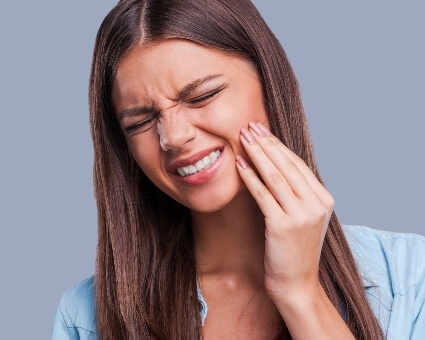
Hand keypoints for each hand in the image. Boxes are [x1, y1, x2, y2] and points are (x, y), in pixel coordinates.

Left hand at [236, 121, 334, 304]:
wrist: (297, 283)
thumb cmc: (295, 249)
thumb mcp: (304, 217)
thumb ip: (297, 193)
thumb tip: (276, 165)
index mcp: (324, 198)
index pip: (297, 164)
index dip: (277, 145)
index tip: (262, 130)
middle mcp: (317, 204)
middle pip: (286, 165)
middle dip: (266, 143)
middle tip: (249, 126)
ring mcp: (302, 214)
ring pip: (275, 176)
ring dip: (257, 154)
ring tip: (243, 138)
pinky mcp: (283, 225)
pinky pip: (263, 194)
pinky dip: (250, 176)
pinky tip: (239, 163)